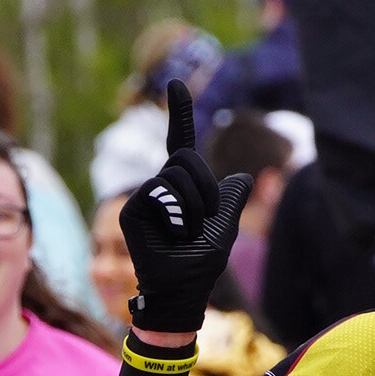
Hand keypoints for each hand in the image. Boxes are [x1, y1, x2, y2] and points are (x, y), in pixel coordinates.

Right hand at [117, 82, 247, 330]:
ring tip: (186, 234)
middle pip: (186, 159)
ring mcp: (145, 198)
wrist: (182, 292)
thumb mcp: (225, 227)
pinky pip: (160, 194)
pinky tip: (173, 235)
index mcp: (182, 188)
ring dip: (193, 207)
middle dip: (204, 187)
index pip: (181, 144)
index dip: (179, 114)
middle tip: (204, 220)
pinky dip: (177, 215)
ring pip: (176, 178)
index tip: (176, 83)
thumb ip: (231, 200)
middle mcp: (161, 188)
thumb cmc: (201, 265)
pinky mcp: (132, 210)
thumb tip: (242, 177)